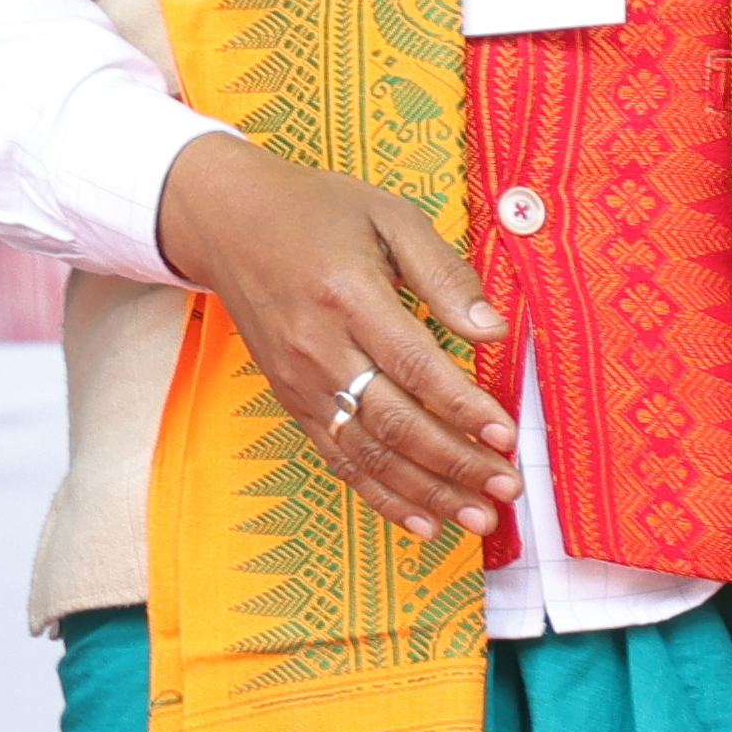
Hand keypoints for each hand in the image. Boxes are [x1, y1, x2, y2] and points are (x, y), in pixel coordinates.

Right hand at [154, 134, 512, 543]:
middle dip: (457, 463)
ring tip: (478, 518)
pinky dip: (381, 496)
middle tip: (506, 489)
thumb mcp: (387, 215)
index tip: (506, 435)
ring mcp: (301, 381)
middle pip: (395, 422)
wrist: (225, 220)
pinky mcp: (291, 400)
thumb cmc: (315, 211)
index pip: (415, 367)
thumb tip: (492, 330)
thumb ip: (442, 272)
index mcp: (348, 295)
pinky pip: (339, 459)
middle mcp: (320, 347)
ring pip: (370, 453)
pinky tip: (421, 520)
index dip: (463, 408)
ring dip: (428, 492)